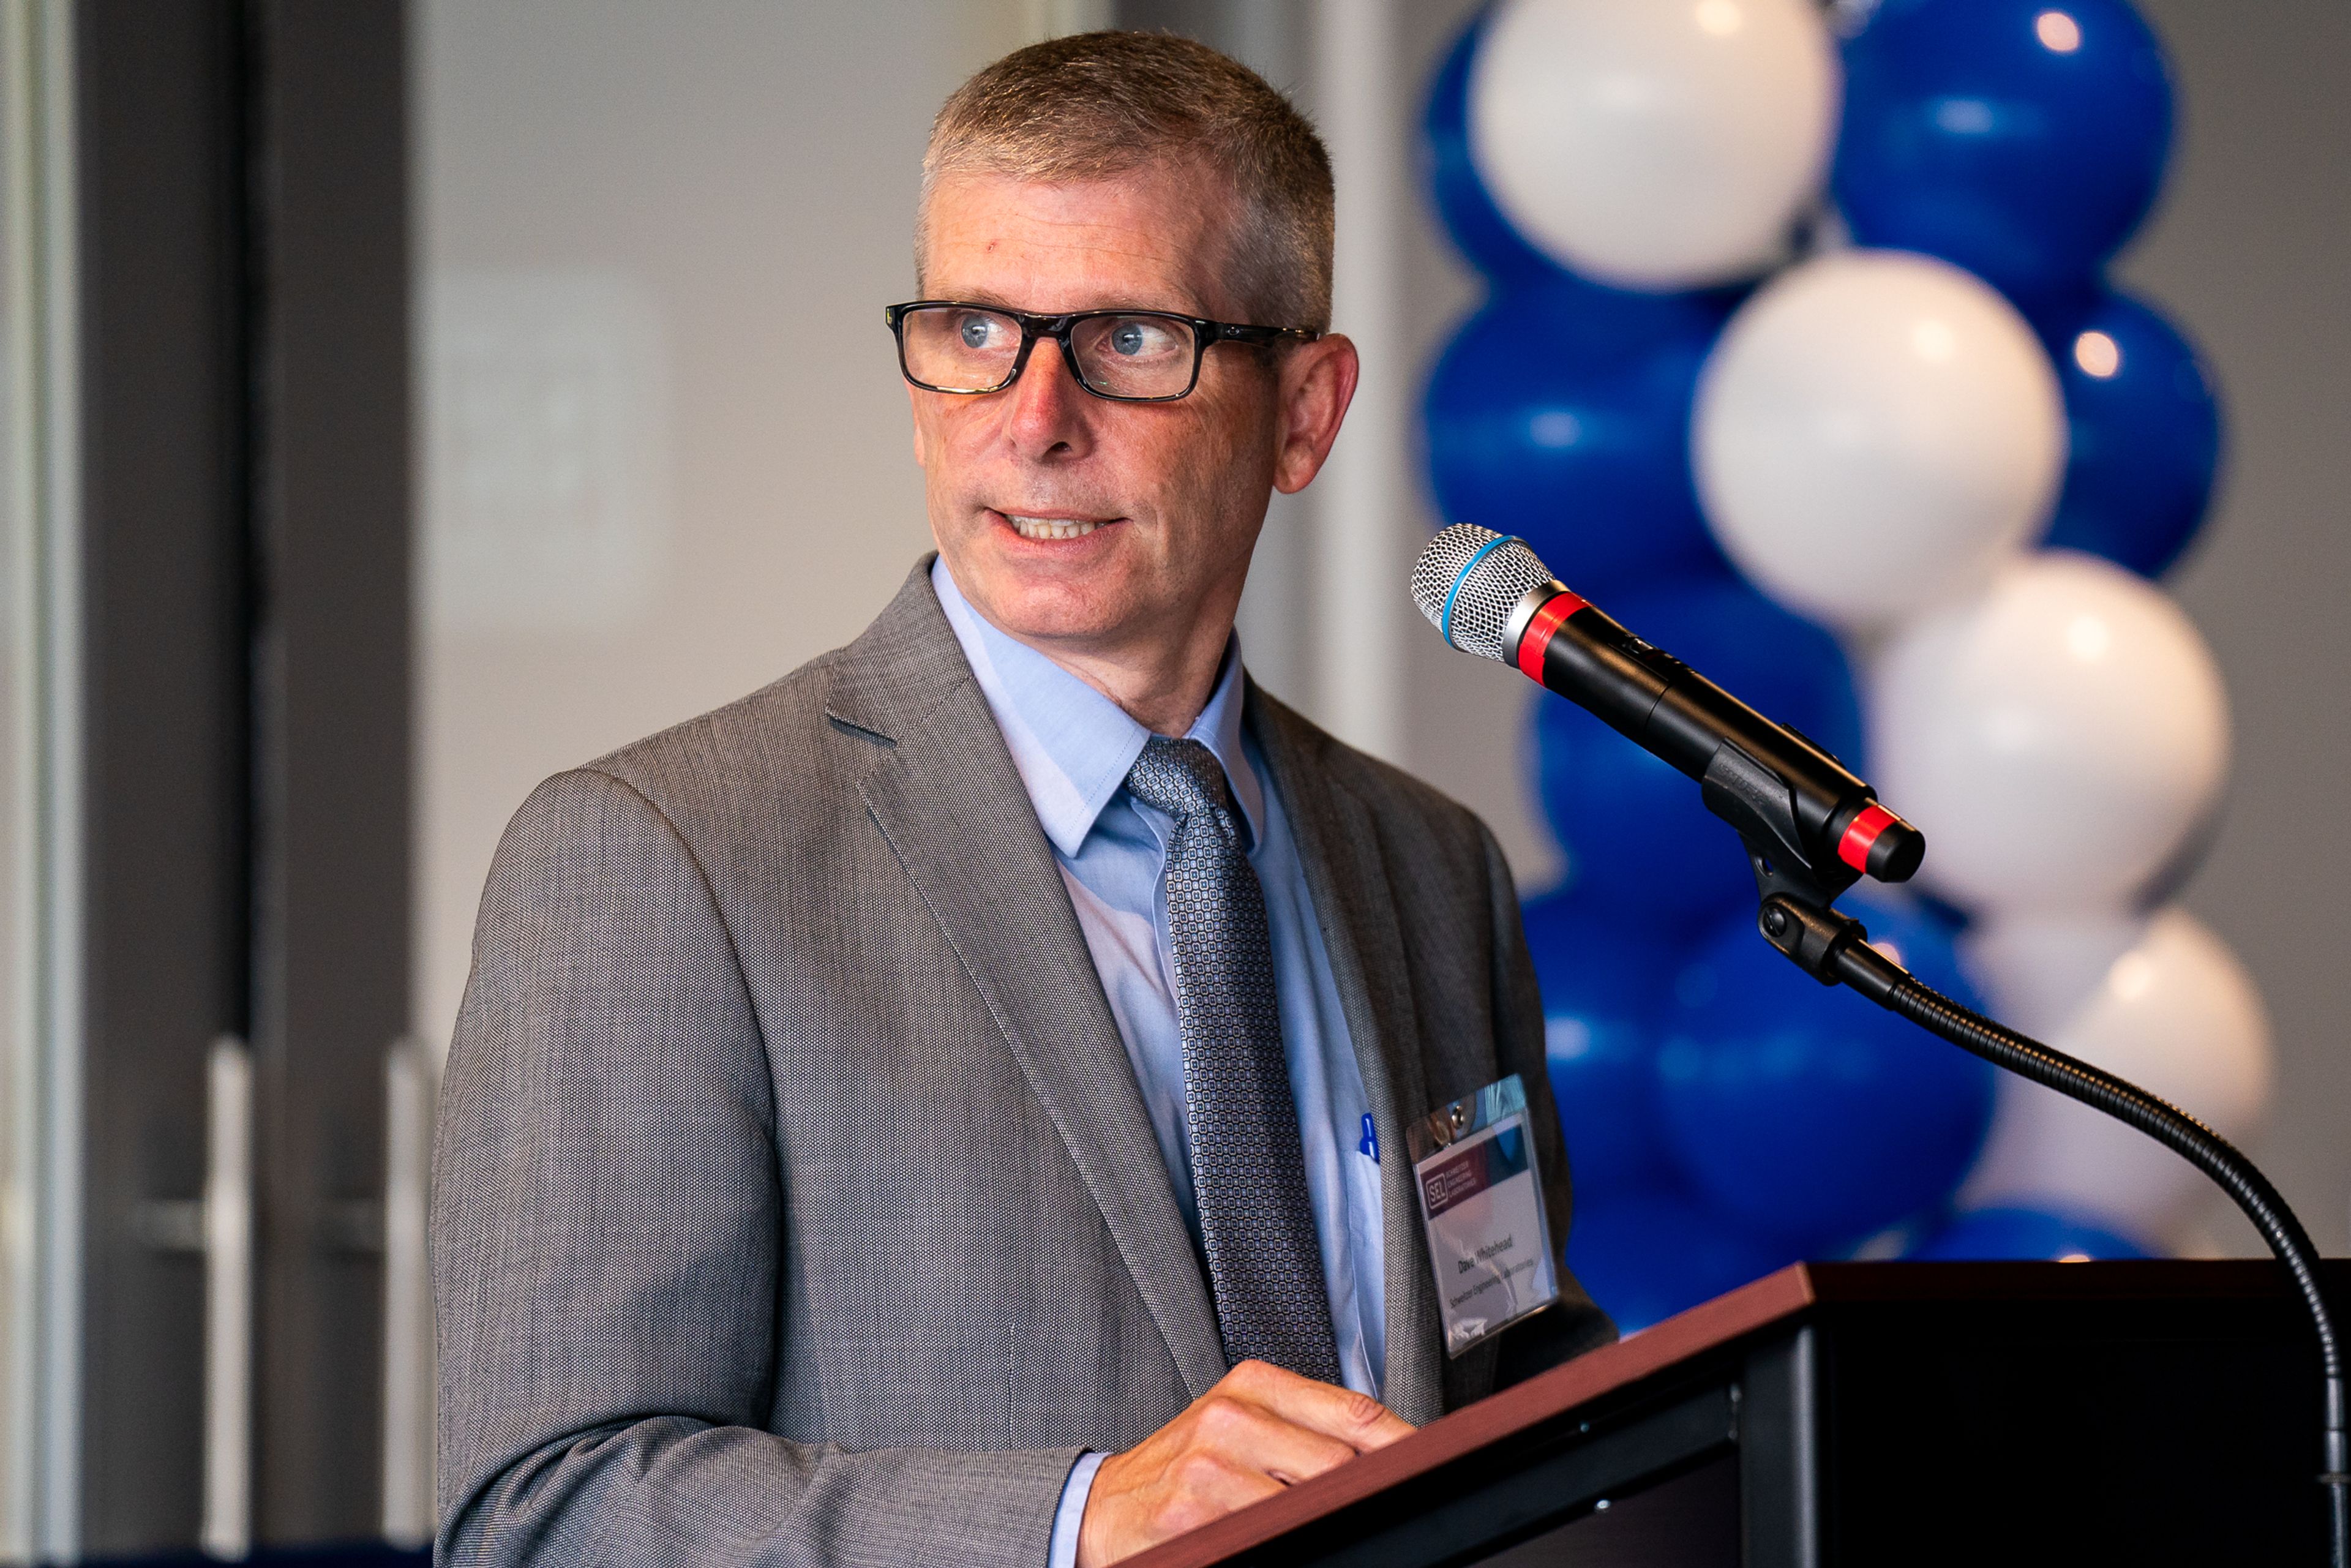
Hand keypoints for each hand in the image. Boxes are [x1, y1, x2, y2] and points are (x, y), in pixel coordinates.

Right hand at [1074, 1359, 1413, 1566]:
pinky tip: (1280, 1539)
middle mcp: (1232, 1414)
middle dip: (1362, 1490)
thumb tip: (1390, 1451)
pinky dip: (1288, 1540)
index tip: (1430, 1466)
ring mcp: (1211, 1462)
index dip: (1402, 1444)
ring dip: (1324, 1519)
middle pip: (1341, 1459)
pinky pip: (1270, 1531)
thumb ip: (1307, 1427)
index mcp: (1251, 1383)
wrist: (1100, 1507)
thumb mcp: (1240, 1425)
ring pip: (1311, 1499)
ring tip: (1315, 1524)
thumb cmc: (1182, 1468)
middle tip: (1377, 1505)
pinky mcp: (1194, 1509)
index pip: (1355, 1411)